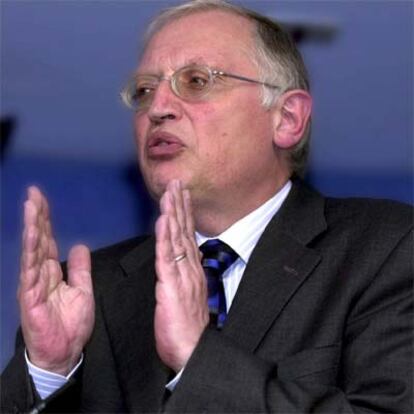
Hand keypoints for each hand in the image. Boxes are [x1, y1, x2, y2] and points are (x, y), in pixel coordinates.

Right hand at [18, 186, 94, 374]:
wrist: (65, 353)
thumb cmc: (71, 324)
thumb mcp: (82, 290)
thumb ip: (80, 269)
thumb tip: (80, 246)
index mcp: (51, 272)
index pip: (48, 240)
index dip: (46, 220)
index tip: (42, 200)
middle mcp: (39, 274)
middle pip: (38, 240)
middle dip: (37, 216)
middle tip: (34, 193)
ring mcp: (32, 284)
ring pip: (32, 250)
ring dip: (32, 226)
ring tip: (32, 205)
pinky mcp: (29, 296)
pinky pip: (30, 269)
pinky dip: (32, 250)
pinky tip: (33, 233)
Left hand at [154, 180, 208, 371]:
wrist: (192, 349)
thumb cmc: (187, 327)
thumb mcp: (189, 296)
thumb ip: (188, 275)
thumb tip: (190, 259)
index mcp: (192, 270)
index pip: (188, 236)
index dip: (185, 215)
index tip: (182, 196)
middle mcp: (190, 268)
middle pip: (185, 231)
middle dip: (180, 206)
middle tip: (177, 183)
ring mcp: (182, 275)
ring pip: (177, 239)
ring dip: (173, 214)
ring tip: (171, 192)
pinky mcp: (172, 286)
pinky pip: (167, 257)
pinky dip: (165, 237)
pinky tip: (163, 221)